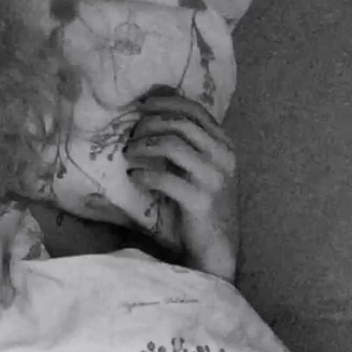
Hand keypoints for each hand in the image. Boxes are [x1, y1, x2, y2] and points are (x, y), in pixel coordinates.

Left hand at [124, 90, 239, 281]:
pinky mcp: (201, 200)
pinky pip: (165, 178)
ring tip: (128, 154)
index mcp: (224, 145)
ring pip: (172, 144)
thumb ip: (184, 147)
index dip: (166, 102)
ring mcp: (214, 178)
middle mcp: (223, 156)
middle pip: (180, 123)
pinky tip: (134, 177)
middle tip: (129, 136)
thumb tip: (148, 119)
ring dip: (142, 146)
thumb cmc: (200, 208)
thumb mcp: (197, 171)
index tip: (141, 104)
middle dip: (149, 124)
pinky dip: (144, 174)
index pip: (195, 110)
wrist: (215, 249)